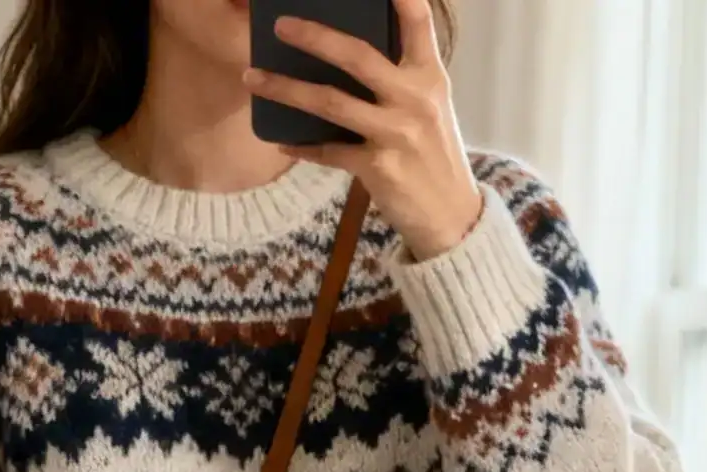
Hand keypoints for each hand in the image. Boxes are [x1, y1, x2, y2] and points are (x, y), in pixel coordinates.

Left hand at [242, 0, 484, 264]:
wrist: (451, 215)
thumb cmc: (434, 153)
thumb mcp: (429, 105)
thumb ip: (401, 76)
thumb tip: (349, 53)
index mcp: (430, 75)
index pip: (418, 21)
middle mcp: (414, 98)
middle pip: (358, 56)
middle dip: (314, 37)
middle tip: (279, 25)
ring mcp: (395, 133)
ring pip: (331, 102)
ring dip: (287, 89)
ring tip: (254, 78)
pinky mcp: (378, 168)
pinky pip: (329, 151)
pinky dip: (303, 146)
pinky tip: (282, 141)